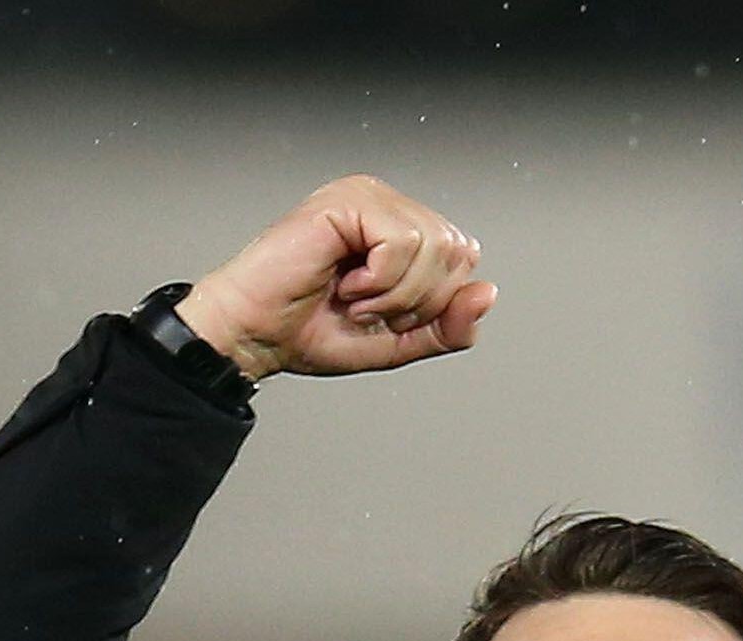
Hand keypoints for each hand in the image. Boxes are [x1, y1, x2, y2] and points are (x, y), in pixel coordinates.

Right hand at [172, 173, 494, 382]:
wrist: (255, 336)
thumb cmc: (309, 331)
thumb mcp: (399, 341)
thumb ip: (449, 325)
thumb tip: (486, 293)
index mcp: (401, 229)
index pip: (464, 258)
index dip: (433, 302)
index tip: (383, 312)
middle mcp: (387, 205)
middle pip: (456, 251)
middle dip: (416, 299)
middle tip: (365, 305)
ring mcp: (366, 196)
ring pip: (434, 246)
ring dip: (394, 293)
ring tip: (352, 294)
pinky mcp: (346, 199)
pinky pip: (402, 242)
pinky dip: (378, 280)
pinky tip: (343, 280)